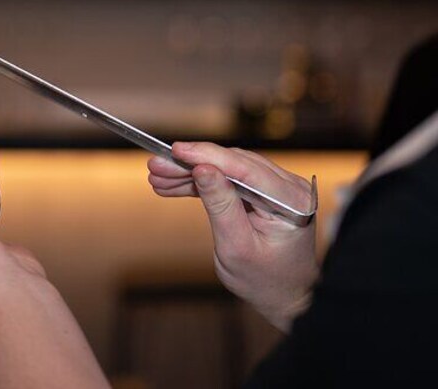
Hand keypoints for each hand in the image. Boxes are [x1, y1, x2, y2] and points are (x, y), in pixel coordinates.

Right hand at [148, 142, 318, 331]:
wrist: (285, 296)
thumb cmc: (265, 280)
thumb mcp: (236, 247)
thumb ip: (220, 205)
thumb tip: (203, 170)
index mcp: (291, 202)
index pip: (245, 168)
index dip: (207, 155)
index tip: (176, 150)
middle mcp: (290, 188)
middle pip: (233, 164)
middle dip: (191, 164)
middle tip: (157, 166)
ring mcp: (280, 188)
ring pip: (228, 169)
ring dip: (192, 172)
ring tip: (159, 177)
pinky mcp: (266, 192)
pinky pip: (231, 179)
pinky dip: (203, 182)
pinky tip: (176, 185)